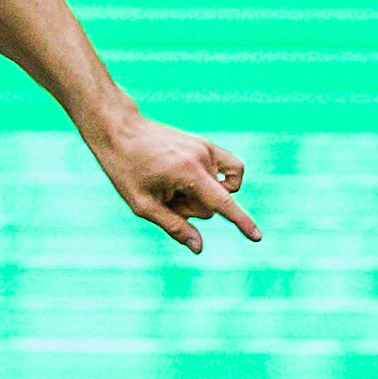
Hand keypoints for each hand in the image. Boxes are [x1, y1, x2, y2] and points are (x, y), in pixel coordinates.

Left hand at [90, 116, 260, 254]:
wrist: (120, 130)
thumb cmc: (126, 169)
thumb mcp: (143, 204)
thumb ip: (174, 226)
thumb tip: (199, 248)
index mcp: (187, 172)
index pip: (222, 203)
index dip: (241, 222)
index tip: (257, 237)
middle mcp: (203, 157)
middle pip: (213, 204)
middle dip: (191, 209)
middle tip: (162, 196)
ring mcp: (207, 148)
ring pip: (218, 190)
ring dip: (199, 195)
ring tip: (172, 186)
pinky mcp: (207, 144)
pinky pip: (231, 168)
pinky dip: (221, 181)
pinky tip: (198, 182)